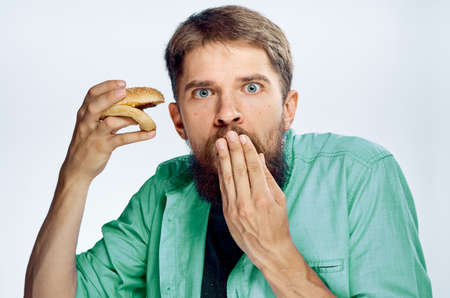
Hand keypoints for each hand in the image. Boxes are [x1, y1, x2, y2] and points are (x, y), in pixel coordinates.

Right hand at [61, 80, 155, 180]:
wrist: (77, 168)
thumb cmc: (87, 144)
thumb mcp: (91, 125)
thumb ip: (105, 114)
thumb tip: (128, 104)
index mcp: (84, 114)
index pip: (92, 94)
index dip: (107, 86)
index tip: (122, 83)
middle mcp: (87, 122)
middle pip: (96, 105)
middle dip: (110, 97)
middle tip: (125, 92)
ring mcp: (95, 135)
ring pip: (110, 122)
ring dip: (129, 117)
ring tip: (145, 115)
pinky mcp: (103, 147)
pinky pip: (122, 139)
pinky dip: (138, 135)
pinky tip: (150, 133)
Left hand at [215, 130, 291, 269]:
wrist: (268, 250)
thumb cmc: (278, 223)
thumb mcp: (279, 199)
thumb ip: (267, 178)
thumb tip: (259, 157)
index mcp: (263, 199)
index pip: (254, 169)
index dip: (248, 151)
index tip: (243, 138)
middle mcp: (247, 203)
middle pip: (239, 171)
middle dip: (234, 151)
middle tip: (229, 135)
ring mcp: (235, 209)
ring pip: (228, 179)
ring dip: (223, 159)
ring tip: (220, 144)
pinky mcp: (227, 213)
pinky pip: (223, 189)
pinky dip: (221, 174)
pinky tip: (220, 162)